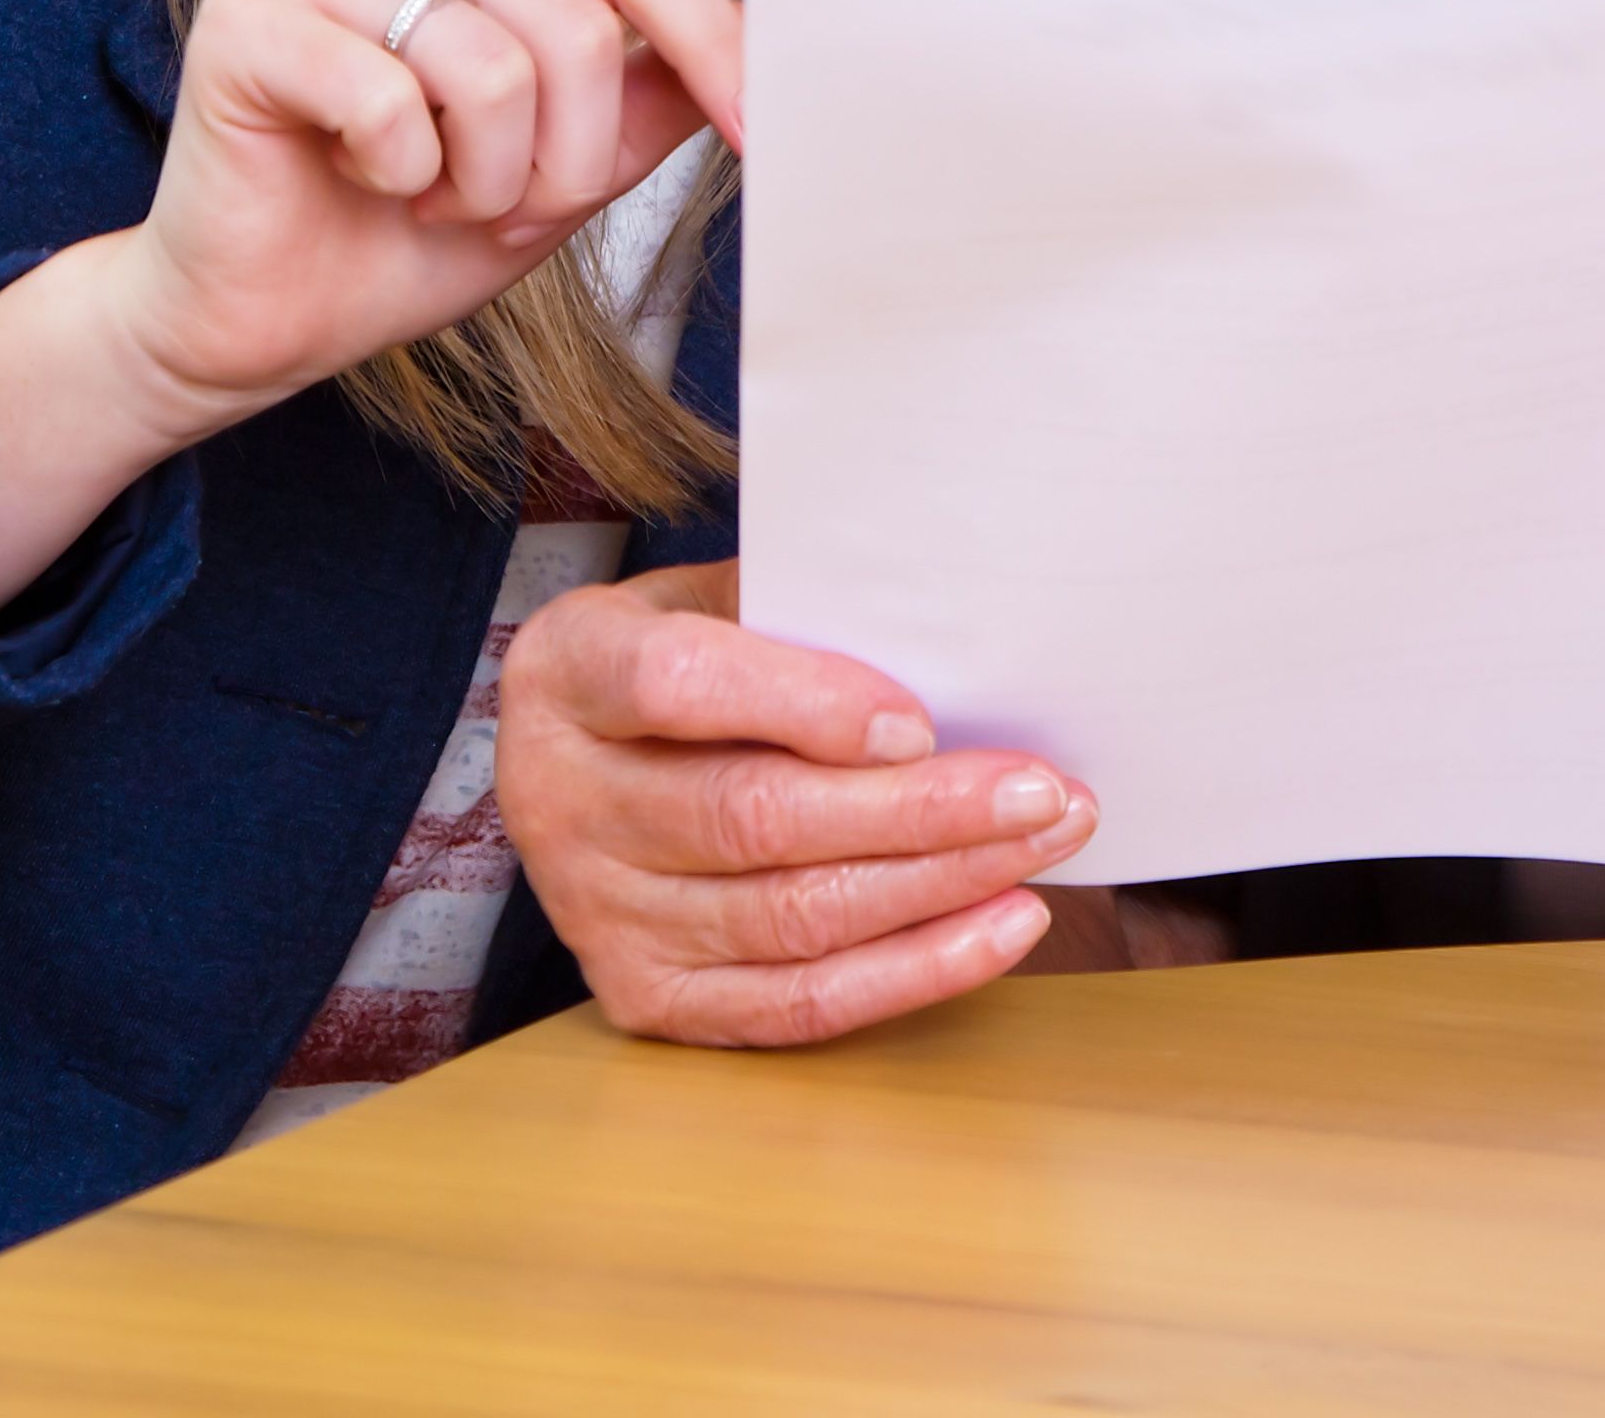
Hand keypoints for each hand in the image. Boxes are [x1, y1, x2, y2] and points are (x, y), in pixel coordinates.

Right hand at [104, 0, 739, 413]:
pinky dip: (398, 171)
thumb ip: (642, 104)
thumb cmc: (396, 232)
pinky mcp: (245, 16)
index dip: (709, 41)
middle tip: (503, 207)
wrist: (253, 319)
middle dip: (566, 160)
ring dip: (481, 177)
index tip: (760, 132)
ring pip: (492, 67)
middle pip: (574, 24)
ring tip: (425, 192)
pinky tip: (355, 173)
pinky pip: (390, 100)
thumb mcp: (557, 170)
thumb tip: (756, 53)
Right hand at [497, 561, 1102, 1046]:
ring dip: (939, 884)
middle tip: (1038, 789)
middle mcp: (560, 802)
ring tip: (1044, 841)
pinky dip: (913, 970)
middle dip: (916, 809)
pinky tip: (999, 925)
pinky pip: (796, 1004)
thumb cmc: (681, 662)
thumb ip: (799, 613)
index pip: (675, 685)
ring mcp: (597, 915)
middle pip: (752, 817)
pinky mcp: (645, 998)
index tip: (916, 718)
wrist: (584, 763)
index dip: (802, 703)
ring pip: (790, 917)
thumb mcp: (710, 600)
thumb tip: (952, 639)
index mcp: (568, 673)